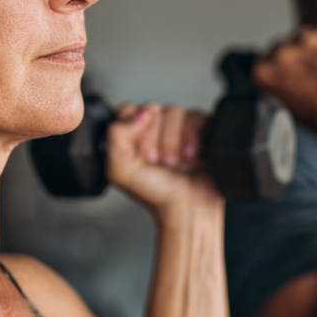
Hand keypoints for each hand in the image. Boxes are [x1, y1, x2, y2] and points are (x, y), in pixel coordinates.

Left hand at [105, 103, 221, 219]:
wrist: (188, 208)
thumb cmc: (157, 195)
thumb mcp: (120, 170)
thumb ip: (116, 136)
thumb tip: (139, 112)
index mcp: (132, 137)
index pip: (127, 110)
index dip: (133, 129)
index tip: (139, 153)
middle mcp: (154, 130)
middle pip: (151, 109)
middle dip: (155, 139)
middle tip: (157, 162)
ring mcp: (178, 129)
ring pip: (174, 111)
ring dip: (174, 140)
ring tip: (175, 162)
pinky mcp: (201, 129)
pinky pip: (196, 116)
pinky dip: (193, 136)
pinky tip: (192, 154)